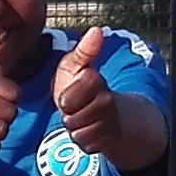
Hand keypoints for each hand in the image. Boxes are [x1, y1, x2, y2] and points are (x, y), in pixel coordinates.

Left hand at [50, 25, 122, 153]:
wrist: (101, 111)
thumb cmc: (80, 86)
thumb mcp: (76, 66)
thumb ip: (83, 51)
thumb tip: (97, 30)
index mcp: (96, 81)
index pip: (72, 96)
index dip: (67, 97)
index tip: (71, 92)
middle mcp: (107, 102)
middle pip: (74, 116)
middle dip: (69, 114)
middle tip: (73, 107)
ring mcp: (109, 123)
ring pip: (80, 132)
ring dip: (74, 127)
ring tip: (79, 116)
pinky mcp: (107, 141)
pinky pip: (86, 144)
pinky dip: (82, 139)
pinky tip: (86, 128)